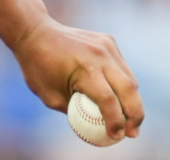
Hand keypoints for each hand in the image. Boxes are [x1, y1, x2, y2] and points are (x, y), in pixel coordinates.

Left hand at [12, 17, 143, 140]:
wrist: (34, 32)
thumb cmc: (38, 67)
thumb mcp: (50, 96)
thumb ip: (75, 112)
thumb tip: (96, 127)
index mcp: (84, 69)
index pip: (109, 100)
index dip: (116, 122)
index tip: (117, 136)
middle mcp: (100, 56)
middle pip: (129, 90)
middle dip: (135, 115)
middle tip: (132, 133)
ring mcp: (106, 46)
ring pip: (130, 79)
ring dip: (132, 101)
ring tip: (129, 120)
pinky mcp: (108, 41)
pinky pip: (122, 67)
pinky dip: (123, 84)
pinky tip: (118, 97)